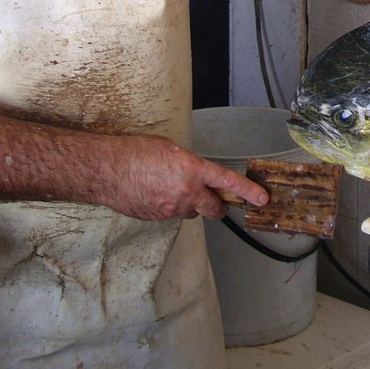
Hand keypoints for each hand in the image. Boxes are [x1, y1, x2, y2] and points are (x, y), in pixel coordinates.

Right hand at [105, 134, 268, 220]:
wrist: (108, 170)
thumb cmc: (136, 152)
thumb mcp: (170, 149)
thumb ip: (189, 164)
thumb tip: (196, 173)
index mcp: (192, 169)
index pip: (227, 181)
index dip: (247, 191)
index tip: (261, 198)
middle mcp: (186, 192)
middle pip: (213, 209)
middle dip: (217, 207)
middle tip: (217, 203)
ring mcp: (171, 208)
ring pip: (190, 212)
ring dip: (188, 205)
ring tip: (169, 188)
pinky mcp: (158, 219)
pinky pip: (171, 215)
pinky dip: (168, 207)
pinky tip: (154, 194)